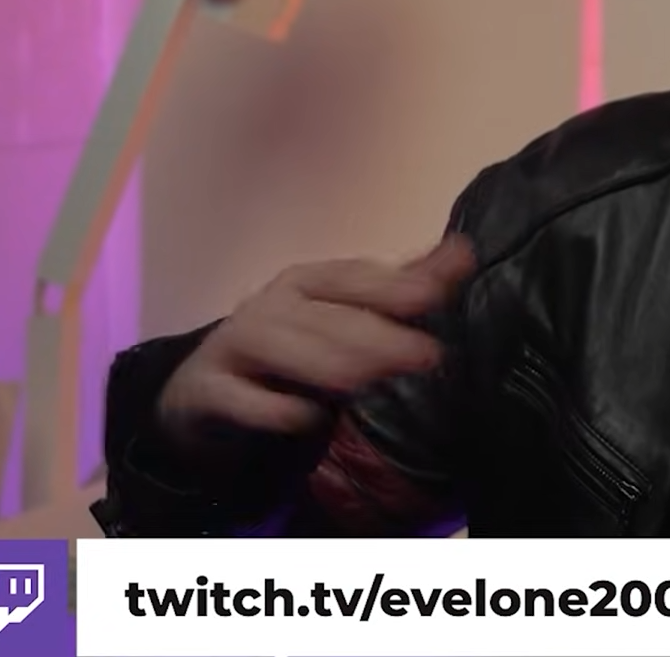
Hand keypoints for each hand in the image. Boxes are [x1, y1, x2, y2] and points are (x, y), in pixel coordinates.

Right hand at [158, 235, 476, 446]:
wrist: (207, 390)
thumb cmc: (294, 348)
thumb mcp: (345, 313)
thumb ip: (404, 286)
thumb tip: (463, 252)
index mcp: (307, 281)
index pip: (352, 278)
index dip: (392, 286)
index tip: (434, 296)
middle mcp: (269, 306)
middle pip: (324, 316)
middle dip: (375, 335)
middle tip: (425, 356)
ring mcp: (233, 346)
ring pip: (281, 348)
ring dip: (327, 363)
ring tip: (368, 381)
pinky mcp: (207, 390)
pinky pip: (239, 397)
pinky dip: (272, 407)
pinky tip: (305, 418)